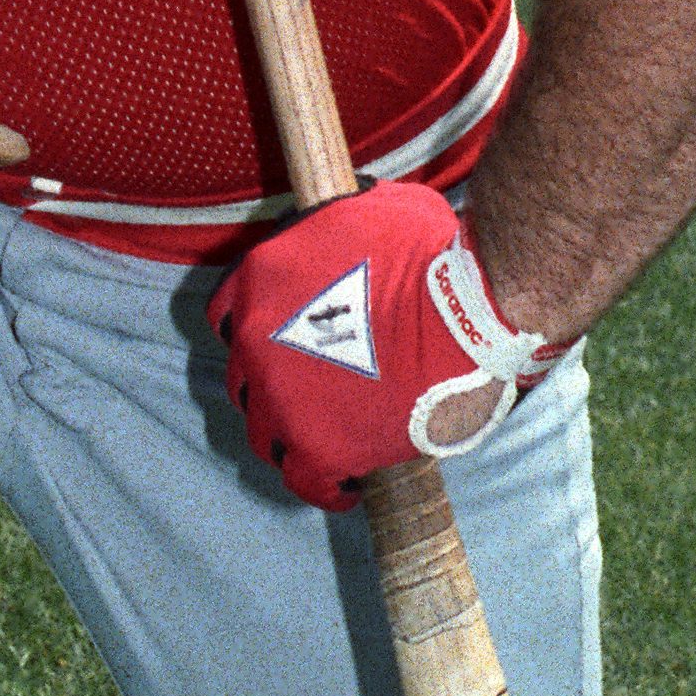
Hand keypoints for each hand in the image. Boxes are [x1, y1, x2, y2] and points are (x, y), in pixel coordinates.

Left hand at [204, 181, 565, 510]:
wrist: (469, 309)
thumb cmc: (429, 252)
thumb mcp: (359, 210)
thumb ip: (326, 231)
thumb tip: (333, 232)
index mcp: (257, 280)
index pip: (226, 319)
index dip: (258, 335)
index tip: (282, 346)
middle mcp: (254, 342)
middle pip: (244, 379)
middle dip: (272, 385)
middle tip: (312, 392)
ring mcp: (282, 399)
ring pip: (264, 434)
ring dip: (291, 436)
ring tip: (328, 438)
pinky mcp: (319, 448)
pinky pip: (306, 481)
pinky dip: (325, 485)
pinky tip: (348, 484)